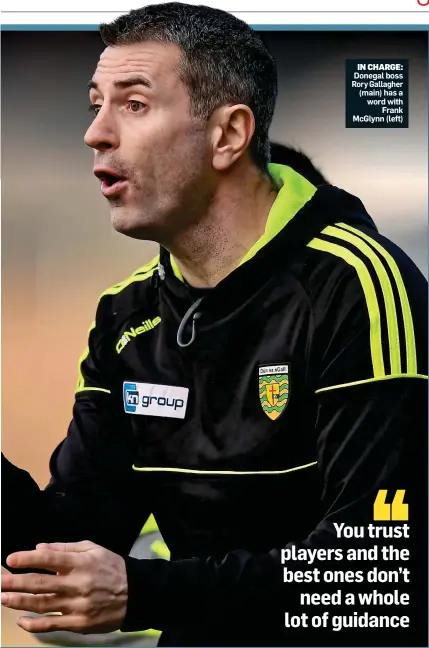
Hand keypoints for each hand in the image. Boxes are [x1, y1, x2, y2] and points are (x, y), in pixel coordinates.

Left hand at [1, 541, 127, 633]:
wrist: (136, 593)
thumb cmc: (112, 567)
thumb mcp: (93, 549)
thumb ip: (65, 548)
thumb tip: (39, 548)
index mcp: (81, 563)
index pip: (49, 559)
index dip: (28, 559)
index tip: (11, 559)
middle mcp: (78, 584)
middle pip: (41, 584)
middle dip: (16, 582)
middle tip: (0, 581)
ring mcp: (77, 605)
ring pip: (42, 605)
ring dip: (20, 602)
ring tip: (3, 598)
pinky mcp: (79, 623)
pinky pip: (52, 624)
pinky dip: (34, 624)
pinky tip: (21, 620)